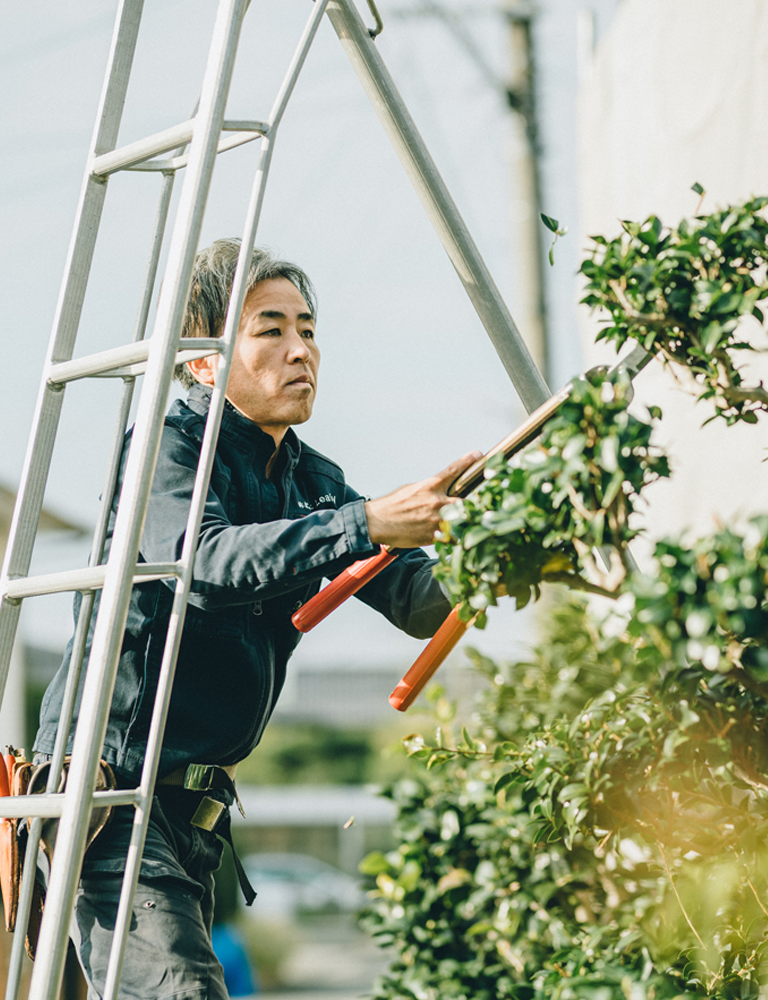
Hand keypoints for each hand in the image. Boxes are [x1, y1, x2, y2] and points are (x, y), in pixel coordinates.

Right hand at [364, 451, 482, 548]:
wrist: (377, 522)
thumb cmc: (392, 505)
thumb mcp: (412, 489)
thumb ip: (430, 489)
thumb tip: (443, 489)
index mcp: (429, 487)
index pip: (452, 470)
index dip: (467, 461)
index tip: (478, 454)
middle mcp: (435, 502)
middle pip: (465, 501)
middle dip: (470, 504)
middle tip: (475, 506)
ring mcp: (435, 520)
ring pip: (460, 521)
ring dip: (462, 522)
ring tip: (464, 524)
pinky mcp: (432, 536)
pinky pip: (451, 537)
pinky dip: (453, 536)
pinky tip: (451, 536)